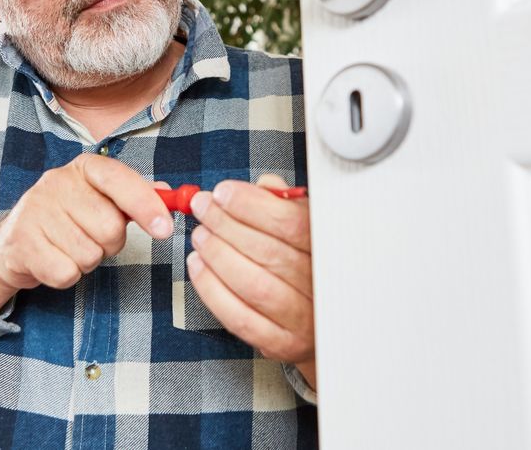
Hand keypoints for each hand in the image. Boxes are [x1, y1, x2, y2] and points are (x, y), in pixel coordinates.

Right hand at [0, 154, 173, 312]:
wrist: (13, 243)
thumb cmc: (67, 220)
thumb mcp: (101, 199)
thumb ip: (134, 196)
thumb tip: (167, 193)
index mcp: (83, 168)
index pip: (119, 179)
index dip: (146, 205)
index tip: (165, 229)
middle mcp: (57, 182)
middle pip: (110, 226)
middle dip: (110, 243)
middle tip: (93, 238)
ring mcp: (35, 211)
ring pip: (90, 254)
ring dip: (87, 261)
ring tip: (70, 248)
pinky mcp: (22, 242)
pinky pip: (67, 272)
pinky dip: (67, 276)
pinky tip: (55, 260)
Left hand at [187, 174, 315, 389]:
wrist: (326, 324)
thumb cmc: (312, 266)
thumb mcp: (309, 226)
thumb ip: (287, 204)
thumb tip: (264, 186)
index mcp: (332, 251)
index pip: (293, 224)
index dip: (252, 206)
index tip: (223, 192)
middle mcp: (322, 287)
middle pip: (269, 253)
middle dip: (227, 225)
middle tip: (203, 208)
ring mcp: (303, 320)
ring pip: (253, 285)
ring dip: (218, 255)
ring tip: (200, 235)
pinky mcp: (282, 344)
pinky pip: (240, 317)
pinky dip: (212, 289)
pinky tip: (198, 266)